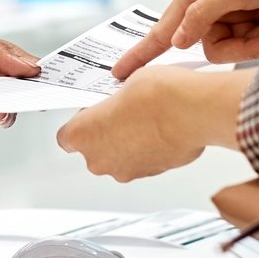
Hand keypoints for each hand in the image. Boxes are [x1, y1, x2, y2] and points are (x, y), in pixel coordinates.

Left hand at [55, 66, 240, 180]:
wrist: (192, 111)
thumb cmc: (155, 95)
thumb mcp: (124, 83)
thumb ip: (113, 101)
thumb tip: (120, 102)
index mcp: (82, 136)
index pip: (67, 136)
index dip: (81, 122)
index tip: (93, 111)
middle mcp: (100, 160)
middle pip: (94, 148)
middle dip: (105, 133)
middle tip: (121, 111)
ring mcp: (126, 171)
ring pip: (119, 157)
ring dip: (127, 142)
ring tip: (145, 118)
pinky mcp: (151, 174)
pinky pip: (142, 160)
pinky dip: (148, 148)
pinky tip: (160, 129)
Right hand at [111, 0, 258, 79]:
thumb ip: (202, 17)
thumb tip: (175, 42)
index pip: (164, 29)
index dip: (142, 53)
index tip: (119, 74)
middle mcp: (212, 2)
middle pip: (210, 47)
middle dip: (242, 42)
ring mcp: (236, 12)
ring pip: (237, 48)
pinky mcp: (258, 18)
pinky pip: (256, 42)